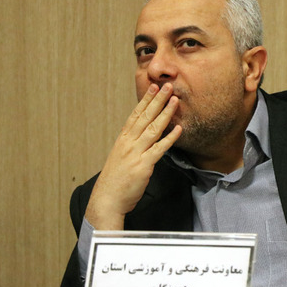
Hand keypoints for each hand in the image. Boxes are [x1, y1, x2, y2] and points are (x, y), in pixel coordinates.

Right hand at [85, 83, 181, 229]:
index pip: (135, 115)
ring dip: (165, 113)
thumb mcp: (121, 158)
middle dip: (157, 100)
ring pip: (153, 128)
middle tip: (167, 86)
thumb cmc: (115, 181)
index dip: (145, 100)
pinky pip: (159, 148)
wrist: (107, 200)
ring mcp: (135, 153)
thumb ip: (132, 147)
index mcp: (123, 140)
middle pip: (145, 117)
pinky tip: (179, 129)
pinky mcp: (143, 165)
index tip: (153, 87)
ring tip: (175, 100)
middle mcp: (128, 143)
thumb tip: (143, 139)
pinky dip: (170, 138)